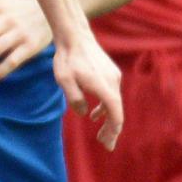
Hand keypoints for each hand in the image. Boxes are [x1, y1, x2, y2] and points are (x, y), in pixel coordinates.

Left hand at [52, 35, 123, 150]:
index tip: (107, 145)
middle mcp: (113, 82)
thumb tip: (84, 113)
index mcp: (104, 87)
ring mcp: (113, 76)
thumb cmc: (67, 59)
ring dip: (109, 119)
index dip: (113, 131)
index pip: (115, 115)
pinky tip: (95, 114)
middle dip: (112, 130)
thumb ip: (75, 99)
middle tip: (105, 145)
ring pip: (114, 103)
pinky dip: (106, 107)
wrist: (74, 36)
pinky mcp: (110, 72)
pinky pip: (111, 95)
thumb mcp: (65, 81)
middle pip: (117, 112)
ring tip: (101, 134)